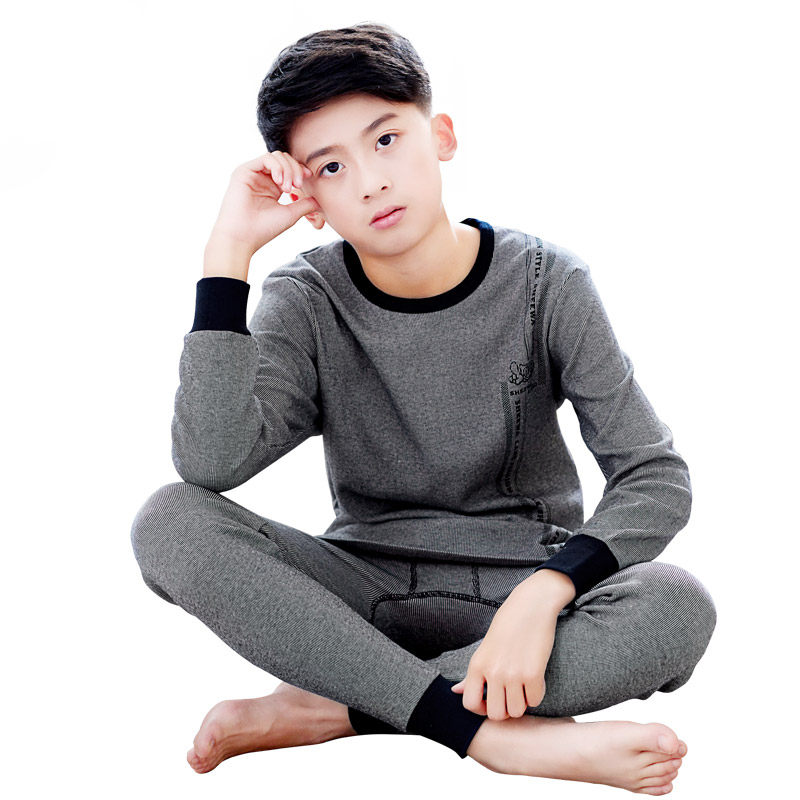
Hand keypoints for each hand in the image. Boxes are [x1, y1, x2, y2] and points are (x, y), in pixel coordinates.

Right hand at [207, 150, 321, 258]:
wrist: (243, 237)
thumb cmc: (264, 228)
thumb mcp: (291, 214)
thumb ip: (305, 204)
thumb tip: (319, 199)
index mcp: (272, 187)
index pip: (289, 169)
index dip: (301, 169)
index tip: (309, 176)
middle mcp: (262, 178)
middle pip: (284, 159)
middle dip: (296, 169)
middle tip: (298, 185)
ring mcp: (253, 174)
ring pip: (277, 156)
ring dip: (288, 169)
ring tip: (289, 188)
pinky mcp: (244, 171)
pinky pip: (266, 158)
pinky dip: (277, 167)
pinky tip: (280, 182)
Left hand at [450, 590, 558, 719]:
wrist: (531, 605)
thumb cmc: (508, 625)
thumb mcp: (484, 648)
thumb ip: (472, 674)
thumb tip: (455, 691)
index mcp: (476, 664)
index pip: (469, 704)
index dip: (481, 709)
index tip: (492, 701)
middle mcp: (492, 671)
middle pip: (496, 714)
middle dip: (505, 710)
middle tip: (511, 695)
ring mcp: (512, 674)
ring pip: (517, 711)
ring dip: (522, 702)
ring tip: (523, 685)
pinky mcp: (533, 674)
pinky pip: (535, 701)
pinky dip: (536, 694)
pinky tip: (535, 679)